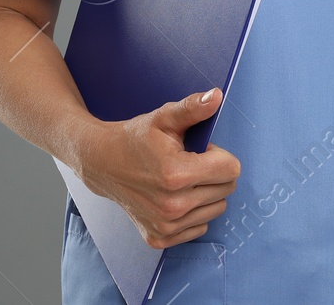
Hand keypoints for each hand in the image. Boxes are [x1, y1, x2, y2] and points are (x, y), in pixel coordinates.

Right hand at [77, 87, 241, 249]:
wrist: (102, 163)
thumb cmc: (135, 139)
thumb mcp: (164, 118)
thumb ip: (193, 108)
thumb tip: (217, 96)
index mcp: (176, 174)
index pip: (231, 169)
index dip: (219, 155)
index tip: (199, 151)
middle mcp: (172, 205)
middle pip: (227, 189)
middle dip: (214, 173)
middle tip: (189, 163)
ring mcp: (165, 225)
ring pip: (216, 208)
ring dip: (206, 193)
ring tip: (181, 180)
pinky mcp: (160, 237)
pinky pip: (200, 228)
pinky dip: (193, 213)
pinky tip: (174, 197)